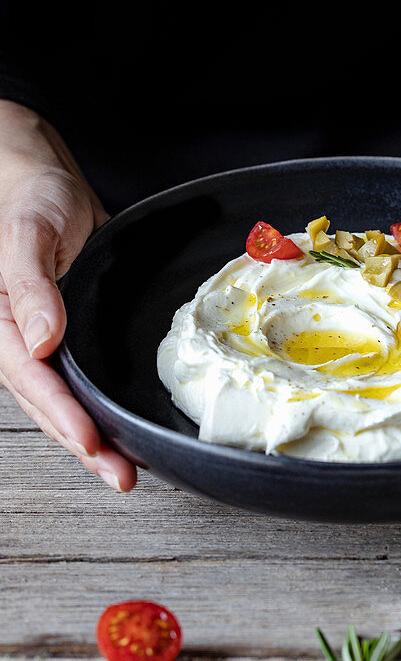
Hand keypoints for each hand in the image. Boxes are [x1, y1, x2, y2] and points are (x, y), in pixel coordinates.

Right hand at [0, 108, 136, 490]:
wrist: (46, 184)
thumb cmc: (31, 200)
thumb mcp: (29, 232)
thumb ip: (31, 286)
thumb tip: (43, 339)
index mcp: (0, 320)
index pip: (30, 378)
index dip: (61, 413)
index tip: (90, 440)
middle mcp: (20, 340)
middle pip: (48, 405)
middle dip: (84, 445)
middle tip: (121, 476)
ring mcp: (44, 344)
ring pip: (65, 403)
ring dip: (94, 440)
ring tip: (126, 472)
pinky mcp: (71, 340)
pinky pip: (82, 384)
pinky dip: (101, 412)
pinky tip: (124, 434)